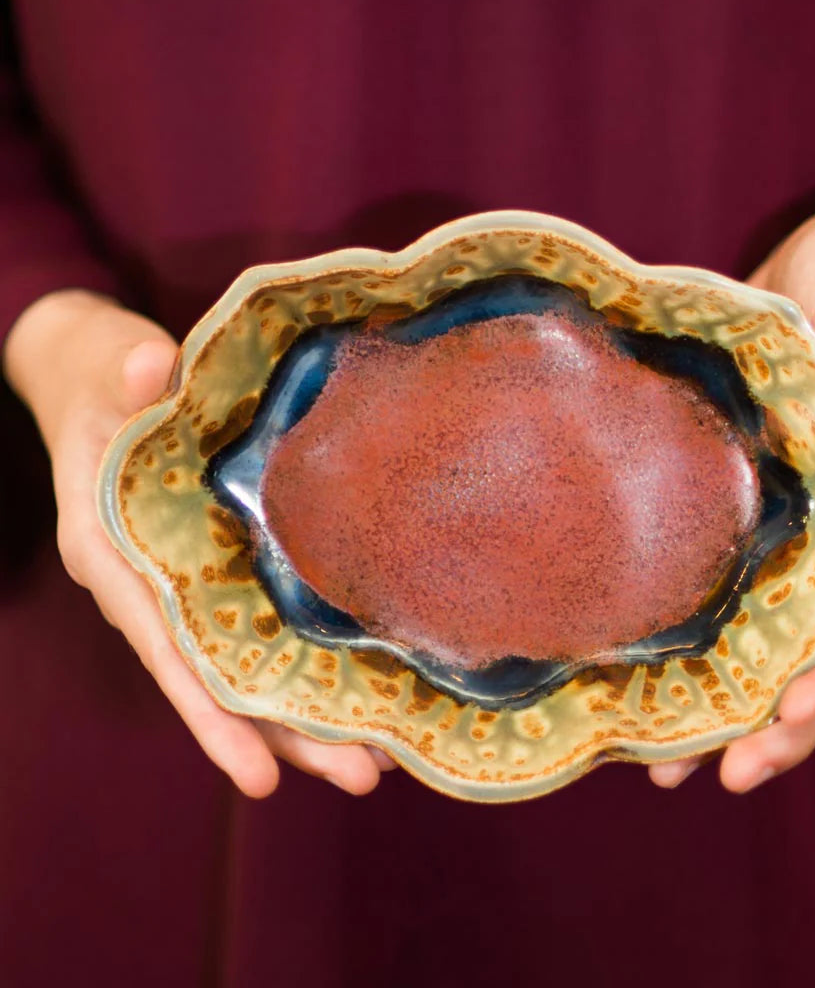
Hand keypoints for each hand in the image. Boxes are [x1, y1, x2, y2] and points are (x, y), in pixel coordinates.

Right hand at [3, 290, 394, 796]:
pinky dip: (305, 669)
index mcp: (114, 549)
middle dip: (287, 735)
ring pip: (245, 671)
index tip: (257, 776)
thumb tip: (151, 367)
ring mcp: (188, 586)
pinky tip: (364, 695)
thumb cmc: (108, 375)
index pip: (163, 646)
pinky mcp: (219, 572)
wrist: (107, 378)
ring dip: (307, 721)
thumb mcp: (114, 365)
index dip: (208, 713)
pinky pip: (260, 633)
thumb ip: (130, 372)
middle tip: (364, 778)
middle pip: (218, 681)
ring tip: (378, 762)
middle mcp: (151, 587)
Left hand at [649, 184, 814, 792]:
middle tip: (722, 777)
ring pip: (767, 650)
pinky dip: (694, 652)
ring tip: (669, 767)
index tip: (792, 714)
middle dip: (778, 726)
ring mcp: (788, 542)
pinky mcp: (743, 525)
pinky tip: (645, 688)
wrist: (810, 279)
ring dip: (729, 712)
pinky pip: (724, 603)